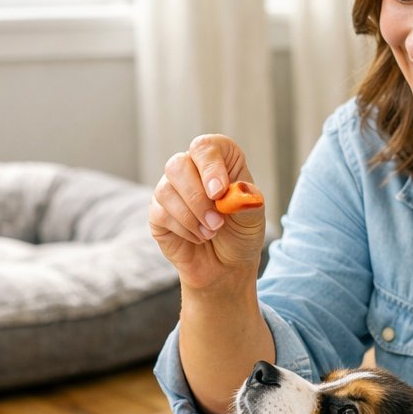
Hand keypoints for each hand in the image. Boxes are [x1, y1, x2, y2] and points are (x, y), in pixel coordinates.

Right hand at [150, 134, 265, 292]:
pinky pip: (161, 214)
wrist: (226, 265)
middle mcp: (190, 168)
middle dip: (197, 199)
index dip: (210, 167)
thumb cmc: (241, 234)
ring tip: (211, 232)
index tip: (219, 193)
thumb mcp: (254, 218)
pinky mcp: (158, 212)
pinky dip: (184, 230)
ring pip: (166, 190)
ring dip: (192, 217)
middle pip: (178, 165)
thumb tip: (238, 191)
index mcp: (218, 159)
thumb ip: (247, 202)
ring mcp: (170, 189)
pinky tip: (198, 237)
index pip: (205, 147)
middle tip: (217, 222)